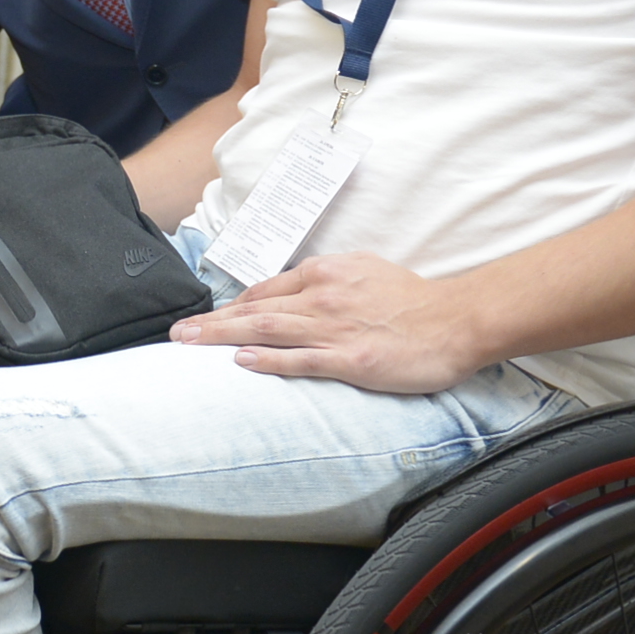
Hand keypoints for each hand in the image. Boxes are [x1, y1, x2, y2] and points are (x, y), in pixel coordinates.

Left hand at [170, 252, 487, 393]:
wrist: (457, 321)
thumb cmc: (413, 300)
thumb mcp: (364, 271)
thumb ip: (327, 280)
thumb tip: (294, 292)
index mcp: (325, 273)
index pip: (266, 289)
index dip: (232, 306)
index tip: (208, 318)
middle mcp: (323, 296)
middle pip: (256, 309)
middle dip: (212, 321)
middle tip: (177, 333)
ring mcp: (335, 328)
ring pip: (267, 331)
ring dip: (223, 337)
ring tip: (189, 344)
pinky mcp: (350, 360)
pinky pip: (299, 360)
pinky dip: (267, 360)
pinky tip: (240, 363)